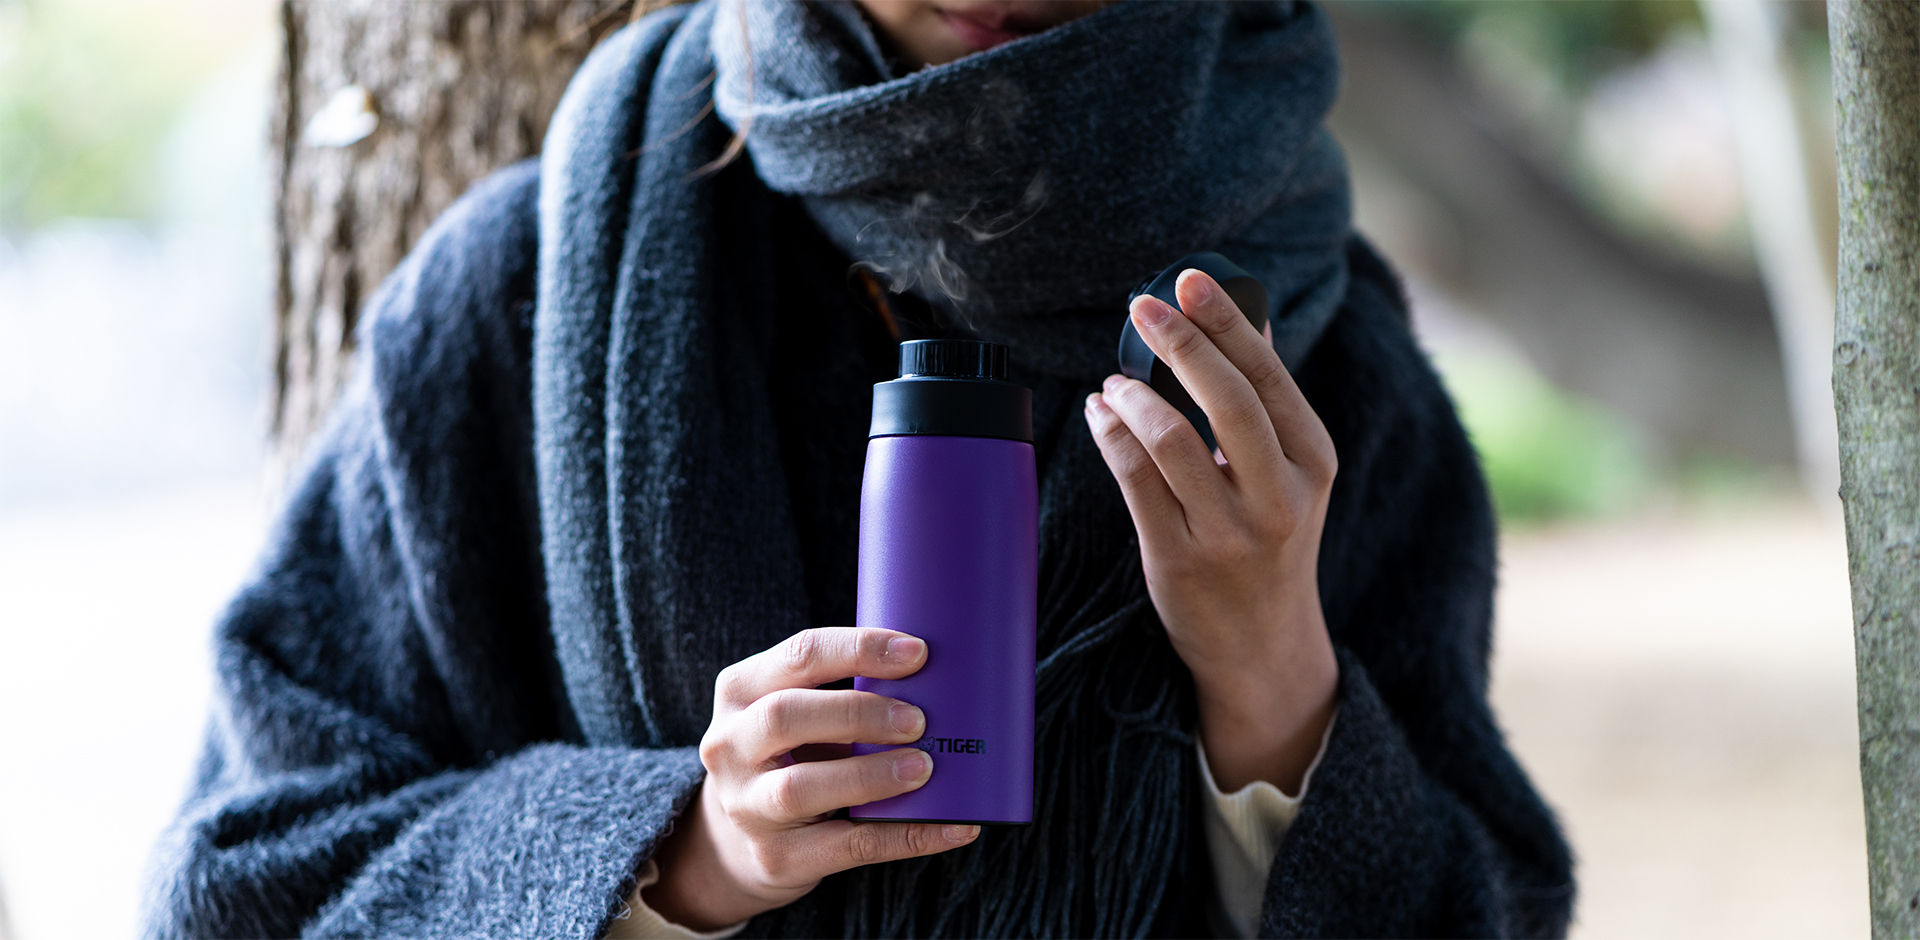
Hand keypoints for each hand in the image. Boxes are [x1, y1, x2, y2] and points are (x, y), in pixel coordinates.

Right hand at [642, 627, 980, 929]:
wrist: (736, 841)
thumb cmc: (789, 756)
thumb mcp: (795, 712)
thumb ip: (842, 693)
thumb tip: (941, 681)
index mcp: (742, 690)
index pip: (800, 655)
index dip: (859, 649)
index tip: (917, 653)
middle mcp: (730, 745)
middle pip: (785, 716)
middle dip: (859, 713)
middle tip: (917, 721)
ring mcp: (746, 805)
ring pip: (801, 788)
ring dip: (870, 775)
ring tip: (924, 768)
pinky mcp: (775, 857)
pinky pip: (846, 847)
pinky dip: (906, 837)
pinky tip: (953, 828)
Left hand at [1084, 269, 1338, 794]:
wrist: (1265, 647)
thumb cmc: (1272, 541)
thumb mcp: (1292, 473)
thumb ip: (1267, 401)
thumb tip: (1247, 315)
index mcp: (1313, 460)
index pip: (1267, 375)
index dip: (1226, 321)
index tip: (1190, 279)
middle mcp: (1279, 496)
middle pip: (1226, 400)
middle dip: (1180, 343)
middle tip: (1141, 306)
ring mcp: (1229, 533)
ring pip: (1171, 440)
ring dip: (1134, 396)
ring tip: (1114, 379)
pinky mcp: (1179, 561)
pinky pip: (1135, 482)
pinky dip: (1112, 436)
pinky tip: (1101, 414)